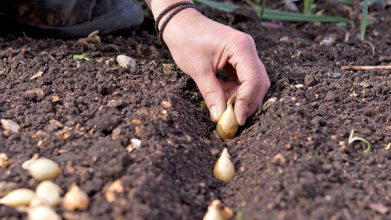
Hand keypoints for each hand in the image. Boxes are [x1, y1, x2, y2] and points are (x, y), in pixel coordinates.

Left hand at [163, 9, 269, 124]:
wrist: (179, 24)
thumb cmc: (187, 41)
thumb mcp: (199, 70)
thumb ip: (211, 94)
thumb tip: (219, 117)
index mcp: (240, 47)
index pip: (253, 79)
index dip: (247, 102)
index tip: (237, 119)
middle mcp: (247, 48)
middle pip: (258, 82)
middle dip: (248, 102)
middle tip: (235, 119)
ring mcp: (244, 52)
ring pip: (252, 82)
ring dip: (240, 98)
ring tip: (224, 108)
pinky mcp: (238, 57)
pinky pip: (242, 78)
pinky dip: (234, 91)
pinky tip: (222, 97)